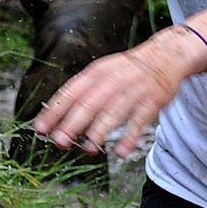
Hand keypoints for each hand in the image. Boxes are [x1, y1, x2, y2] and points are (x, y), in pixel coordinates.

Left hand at [30, 29, 204, 157]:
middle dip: (73, 123)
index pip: (70, 93)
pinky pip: (139, 121)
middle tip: (60, 141)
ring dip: (100, 131)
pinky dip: (130, 136)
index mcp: (96, 73)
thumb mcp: (101, 71)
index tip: (41, 128)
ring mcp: (133, 91)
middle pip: (89, 103)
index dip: (54, 111)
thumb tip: (55, 115)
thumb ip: (80, 92)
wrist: (165, 56)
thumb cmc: (127, 69)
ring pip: (113, 112)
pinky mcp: (151, 101)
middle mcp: (112, 81)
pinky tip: (121, 151)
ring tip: (89, 148)